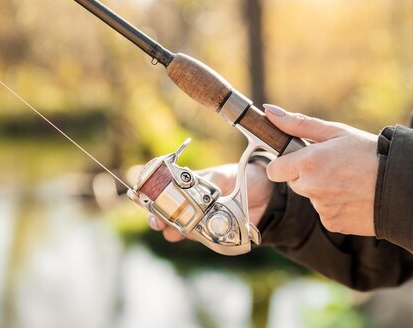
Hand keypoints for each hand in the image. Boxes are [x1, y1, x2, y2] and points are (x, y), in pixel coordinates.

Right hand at [147, 162, 272, 241]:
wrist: (265, 195)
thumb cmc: (242, 178)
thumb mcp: (224, 175)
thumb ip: (209, 181)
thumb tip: (197, 190)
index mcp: (188, 184)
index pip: (162, 191)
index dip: (151, 197)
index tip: (147, 201)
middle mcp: (189, 203)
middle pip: (164, 214)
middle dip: (157, 219)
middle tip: (157, 222)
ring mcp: (199, 219)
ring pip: (178, 229)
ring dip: (173, 231)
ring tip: (175, 230)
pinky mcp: (211, 233)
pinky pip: (198, 238)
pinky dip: (195, 238)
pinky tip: (196, 234)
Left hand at [263, 104, 377, 235]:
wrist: (402, 185)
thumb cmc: (371, 153)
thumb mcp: (336, 132)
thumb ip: (298, 124)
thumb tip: (268, 112)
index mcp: (308, 162)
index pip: (274, 169)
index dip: (286, 164)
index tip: (300, 160)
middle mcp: (310, 188)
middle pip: (295, 183)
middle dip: (307, 176)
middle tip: (335, 167)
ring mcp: (321, 208)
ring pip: (312, 199)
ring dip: (324, 191)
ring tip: (350, 181)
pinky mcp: (333, 224)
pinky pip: (326, 214)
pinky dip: (337, 207)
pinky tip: (355, 197)